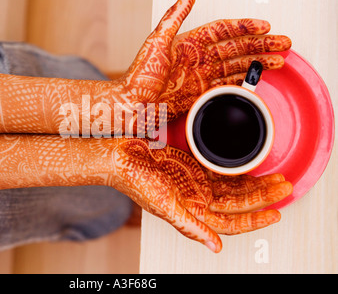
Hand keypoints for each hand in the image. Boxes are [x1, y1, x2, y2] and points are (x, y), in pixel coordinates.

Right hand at [111, 138, 292, 252]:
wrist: (121, 157)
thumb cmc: (135, 181)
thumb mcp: (163, 205)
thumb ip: (189, 226)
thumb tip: (215, 247)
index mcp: (192, 212)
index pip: (231, 223)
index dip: (254, 220)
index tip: (276, 212)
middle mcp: (197, 200)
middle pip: (238, 204)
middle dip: (262, 197)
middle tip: (284, 187)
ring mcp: (196, 184)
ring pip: (233, 189)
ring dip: (254, 185)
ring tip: (275, 178)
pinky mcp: (192, 168)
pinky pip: (222, 174)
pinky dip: (238, 173)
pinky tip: (250, 169)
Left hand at [119, 0, 291, 122]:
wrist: (135, 104)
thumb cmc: (141, 75)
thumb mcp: (157, 41)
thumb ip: (175, 16)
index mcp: (190, 42)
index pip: (223, 30)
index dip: (244, 26)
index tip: (264, 25)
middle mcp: (199, 57)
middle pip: (236, 47)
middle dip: (260, 45)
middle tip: (282, 43)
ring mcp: (202, 75)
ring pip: (236, 65)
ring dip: (256, 62)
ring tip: (277, 60)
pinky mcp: (202, 93)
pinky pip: (228, 84)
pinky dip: (243, 80)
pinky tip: (255, 77)